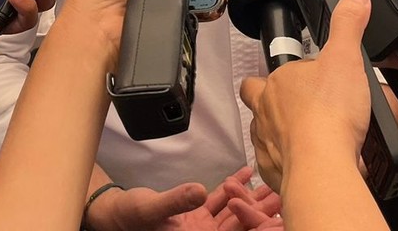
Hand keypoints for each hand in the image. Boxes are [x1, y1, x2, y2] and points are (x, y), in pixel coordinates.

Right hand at [87, 167, 276, 230]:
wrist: (115, 214)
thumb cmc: (130, 216)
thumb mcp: (153, 208)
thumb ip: (177, 200)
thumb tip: (200, 190)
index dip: (253, 226)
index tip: (276, 218)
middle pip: (238, 225)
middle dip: (260, 213)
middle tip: (283, 196)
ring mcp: (200, 226)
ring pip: (232, 212)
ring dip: (251, 199)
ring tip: (272, 184)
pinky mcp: (195, 213)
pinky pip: (219, 200)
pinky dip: (231, 188)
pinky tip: (246, 173)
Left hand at [240, 0, 372, 193]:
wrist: (323, 166)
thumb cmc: (330, 113)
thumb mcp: (346, 58)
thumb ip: (348, 24)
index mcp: (278, 82)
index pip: (274, 73)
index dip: (290, 76)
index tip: (309, 82)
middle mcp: (265, 111)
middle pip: (259, 101)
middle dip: (273, 103)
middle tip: (302, 108)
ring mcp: (265, 143)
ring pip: (266, 133)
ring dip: (283, 134)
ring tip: (311, 138)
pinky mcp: (272, 171)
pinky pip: (275, 163)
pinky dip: (289, 162)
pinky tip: (311, 161)